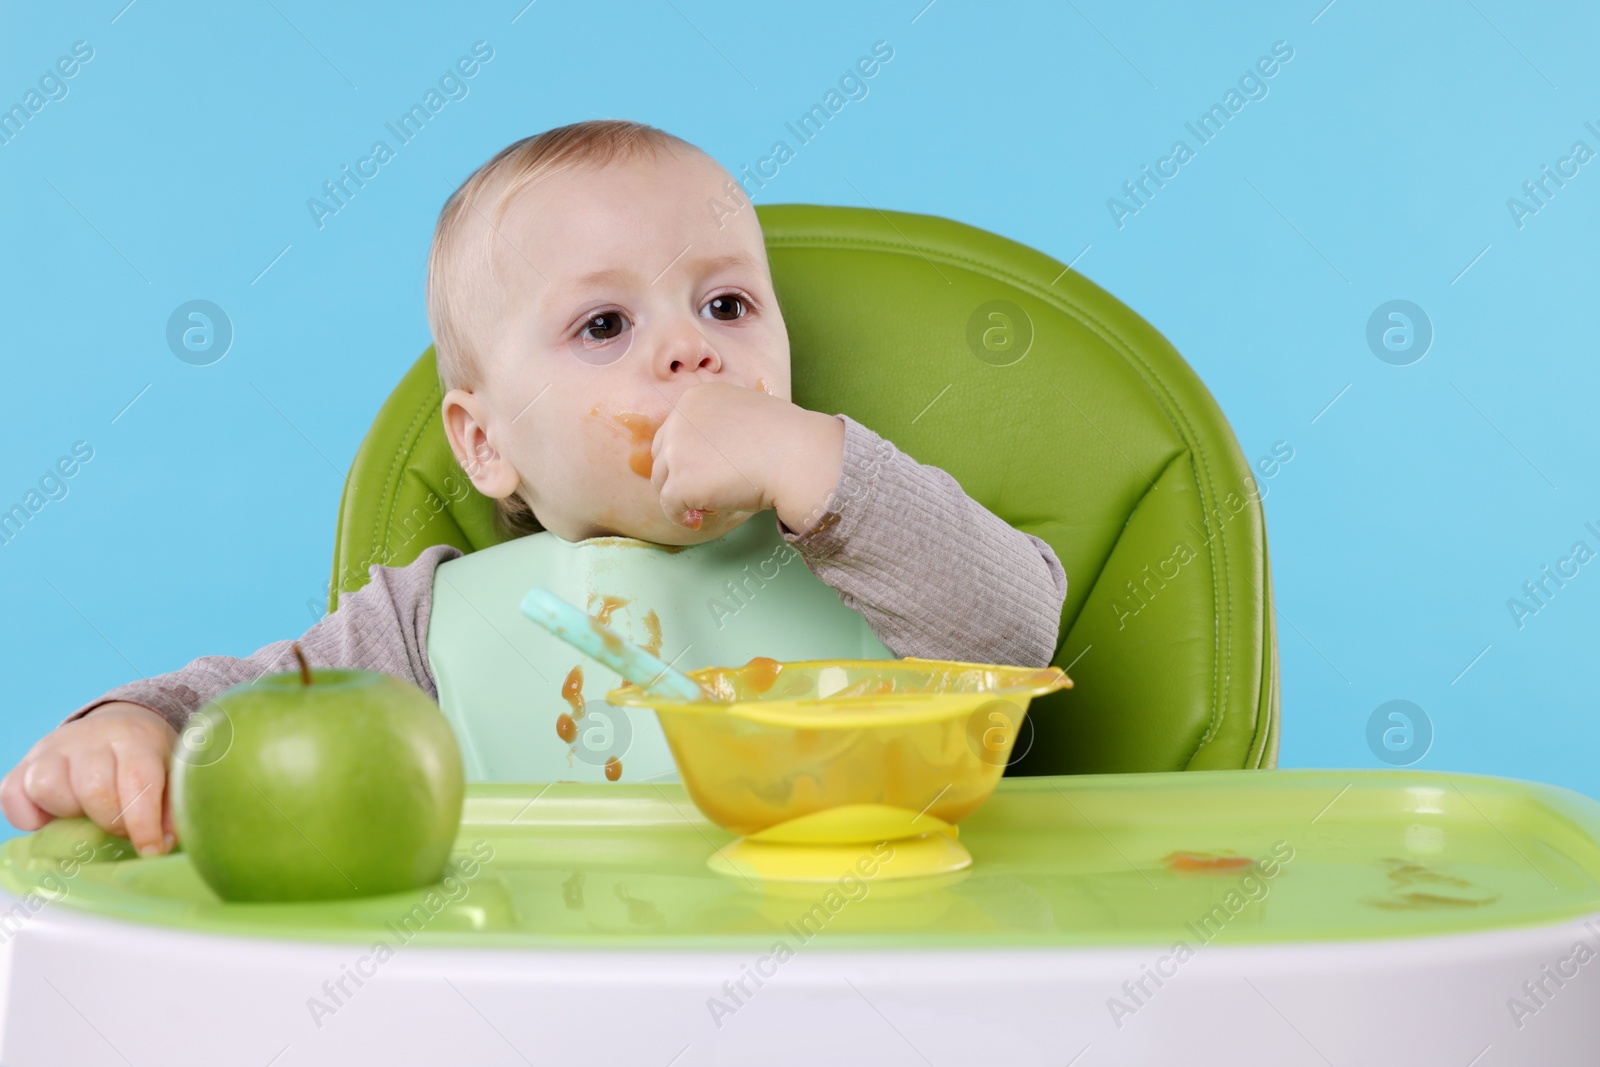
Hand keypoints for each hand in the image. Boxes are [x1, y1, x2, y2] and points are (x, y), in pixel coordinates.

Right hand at [0, 702, 178, 855]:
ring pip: (46, 785)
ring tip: (84, 815)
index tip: (151, 849)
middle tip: (120, 828)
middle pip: (92, 786)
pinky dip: (27, 816)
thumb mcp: (172, 773)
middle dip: (110, 820)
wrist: (117, 727)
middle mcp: (90, 737)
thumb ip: (172, 808)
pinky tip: (51, 819)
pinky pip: (11, 794)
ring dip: (67, 812)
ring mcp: (52, 749)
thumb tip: (163, 844)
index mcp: (134, 737)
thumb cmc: (148, 757)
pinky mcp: (25, 764)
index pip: (137, 778)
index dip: (143, 822)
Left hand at [650, 381, 844, 534]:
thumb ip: (720, 426)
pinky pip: (669, 505)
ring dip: (681, 496)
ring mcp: (677, 450)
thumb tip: (708, 457)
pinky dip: (680, 516)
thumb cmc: (784, 439)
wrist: (797, 456)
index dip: (688, 455)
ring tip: (708, 507)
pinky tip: (699, 521)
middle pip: (663, 455)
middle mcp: (680, 419)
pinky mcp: (681, 481)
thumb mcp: (744, 414)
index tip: (707, 471)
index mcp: (696, 398)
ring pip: (662, 480)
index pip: (675, 430)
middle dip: (680, 475)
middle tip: (707, 491)